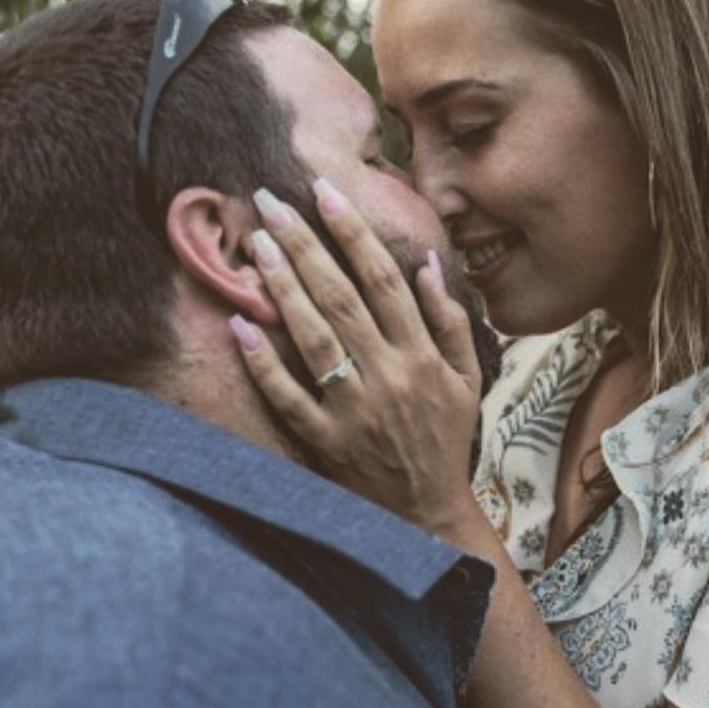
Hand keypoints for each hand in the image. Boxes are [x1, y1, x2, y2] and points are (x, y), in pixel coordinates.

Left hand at [231, 178, 482, 535]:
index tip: (324, 192)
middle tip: (271, 200)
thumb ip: (450, 321)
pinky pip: (289, 397)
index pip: (384, 279)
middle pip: (342, 297)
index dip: (353, 232)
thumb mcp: (467, 380)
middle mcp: (389, 376)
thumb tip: (428, 263)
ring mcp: (354, 410)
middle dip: (306, 244)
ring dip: (284, 288)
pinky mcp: (325, 441)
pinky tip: (241, 325)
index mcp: (423, 356)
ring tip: (258, 245)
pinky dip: (265, 363)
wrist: (428, 515)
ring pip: (315, 338)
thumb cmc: (445, 441)